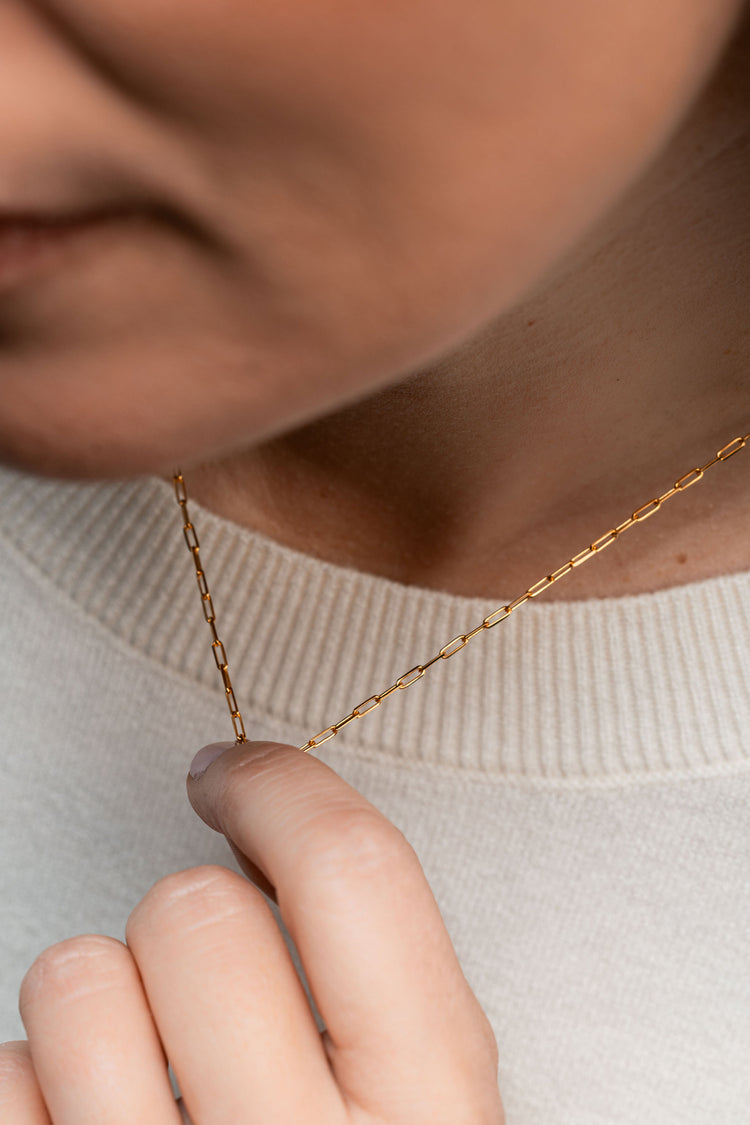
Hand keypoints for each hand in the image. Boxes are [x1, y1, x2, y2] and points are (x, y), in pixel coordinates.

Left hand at [3, 741, 502, 1123]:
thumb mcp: (424, 1121)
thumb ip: (374, 990)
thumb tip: (268, 846)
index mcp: (433, 1116)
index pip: (352, 872)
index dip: (282, 788)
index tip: (234, 779)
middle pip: (192, 912)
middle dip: (191, 923)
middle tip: (211, 989)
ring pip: (74, 977)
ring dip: (98, 1002)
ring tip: (146, 1081)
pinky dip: (32, 1089)